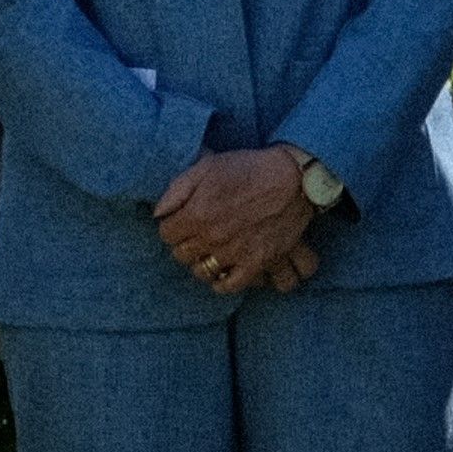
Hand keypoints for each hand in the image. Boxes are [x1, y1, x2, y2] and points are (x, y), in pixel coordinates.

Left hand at [153, 144, 319, 296]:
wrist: (294, 179)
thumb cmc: (249, 168)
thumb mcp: (207, 166)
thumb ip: (177, 190)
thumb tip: (159, 213)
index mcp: (196, 214)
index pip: (166, 234)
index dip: (172, 225)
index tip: (181, 220)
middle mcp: (212, 238)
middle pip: (181, 254)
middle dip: (184, 243)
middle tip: (194, 234)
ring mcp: (235, 253)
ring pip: (201, 271)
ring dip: (201, 262)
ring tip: (208, 251)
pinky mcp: (257, 263)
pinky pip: (231, 285)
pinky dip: (222, 282)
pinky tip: (222, 272)